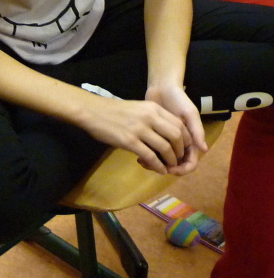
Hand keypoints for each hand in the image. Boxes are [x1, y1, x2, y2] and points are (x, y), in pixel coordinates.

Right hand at [79, 94, 197, 175]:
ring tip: (170, 167)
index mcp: (152, 107)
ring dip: (171, 161)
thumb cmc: (112, 110)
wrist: (91, 111)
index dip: (185, 139)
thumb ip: (152, 118)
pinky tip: (159, 170)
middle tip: (178, 159)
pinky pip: (150, 156)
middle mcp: (149, 117)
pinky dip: (158, 166)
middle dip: (180, 151)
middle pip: (176, 136)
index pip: (179, 124)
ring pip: (165, 148)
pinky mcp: (129, 141)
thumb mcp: (137, 108)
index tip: (184, 148)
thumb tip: (165, 135)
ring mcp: (139, 129)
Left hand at [145, 83, 207, 174]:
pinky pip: (152, 151)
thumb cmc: (178, 99)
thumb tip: (204, 149)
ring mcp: (166, 141)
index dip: (182, 169)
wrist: (161, 88)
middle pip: (175, 165)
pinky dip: (147, 155)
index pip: (190, 163)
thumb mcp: (189, 112)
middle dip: (164, 168)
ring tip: (141, 161)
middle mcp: (179, 144)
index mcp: (190, 140)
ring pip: (162, 160)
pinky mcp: (154, 136)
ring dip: (154, 163)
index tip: (169, 169)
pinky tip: (137, 154)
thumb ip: (196, 130)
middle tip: (149, 165)